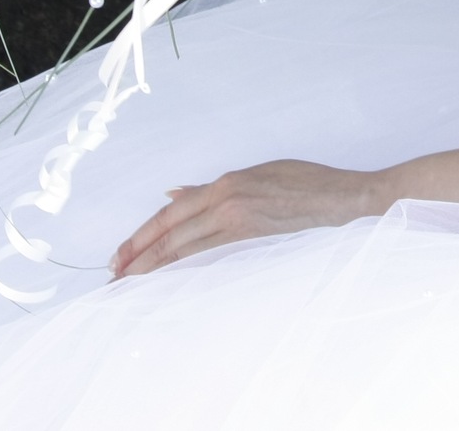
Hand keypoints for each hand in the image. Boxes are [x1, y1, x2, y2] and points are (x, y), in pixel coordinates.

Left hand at [110, 159, 385, 276]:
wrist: (344, 199)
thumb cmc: (307, 183)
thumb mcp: (257, 175)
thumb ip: (213, 188)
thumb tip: (174, 194)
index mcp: (226, 184)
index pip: (171, 214)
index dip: (142, 236)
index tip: (121, 256)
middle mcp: (227, 201)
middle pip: (171, 233)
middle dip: (138, 256)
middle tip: (114, 277)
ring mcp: (240, 221)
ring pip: (185, 247)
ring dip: (154, 266)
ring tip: (130, 284)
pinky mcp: (255, 238)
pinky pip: (209, 256)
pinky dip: (184, 267)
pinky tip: (167, 279)